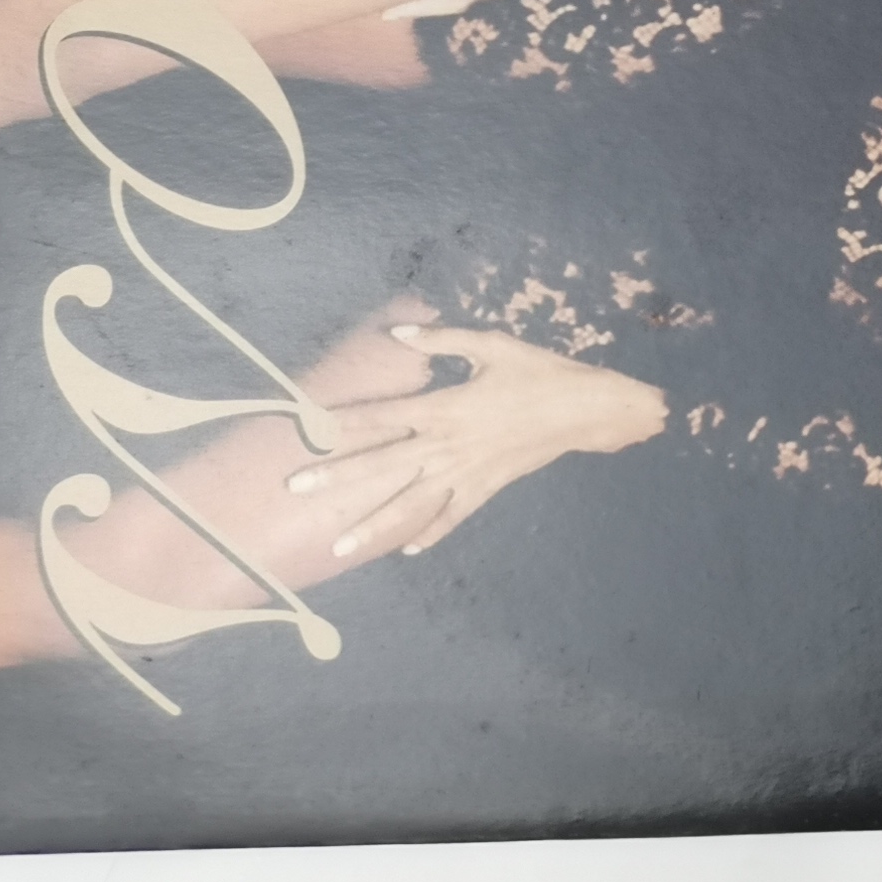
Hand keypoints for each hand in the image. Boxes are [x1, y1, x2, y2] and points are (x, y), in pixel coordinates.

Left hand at [281, 323, 666, 557]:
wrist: (586, 409)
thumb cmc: (539, 372)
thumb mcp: (494, 345)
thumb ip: (443, 339)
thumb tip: (399, 332)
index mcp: (446, 407)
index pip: (383, 414)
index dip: (343, 419)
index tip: (307, 426)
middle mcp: (447, 445)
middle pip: (383, 463)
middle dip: (337, 476)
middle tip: (295, 488)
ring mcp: (465, 473)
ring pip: (409, 503)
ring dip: (372, 524)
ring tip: (338, 546)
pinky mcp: (485, 488)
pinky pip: (451, 516)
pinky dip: (430, 533)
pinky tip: (407, 549)